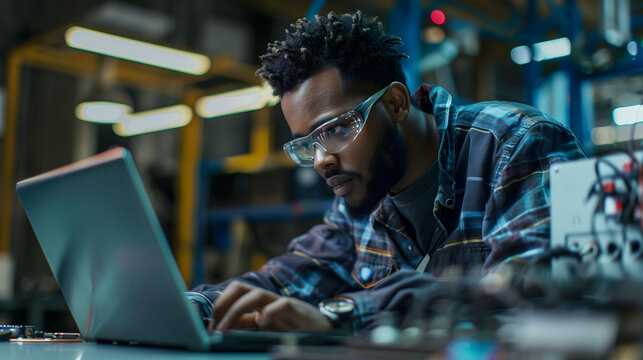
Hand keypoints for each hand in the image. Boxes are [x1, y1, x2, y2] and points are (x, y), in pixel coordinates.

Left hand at [209, 281, 331, 331]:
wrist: (324, 331)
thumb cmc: (293, 329)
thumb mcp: (264, 328)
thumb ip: (246, 324)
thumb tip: (220, 326)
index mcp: (258, 304)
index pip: (233, 295)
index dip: (219, 308)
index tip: (210, 327)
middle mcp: (267, 300)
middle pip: (240, 287)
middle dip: (224, 302)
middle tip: (215, 324)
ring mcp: (282, 303)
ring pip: (257, 293)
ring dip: (237, 309)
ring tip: (227, 328)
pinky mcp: (298, 309)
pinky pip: (282, 304)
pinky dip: (270, 312)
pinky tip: (262, 323)